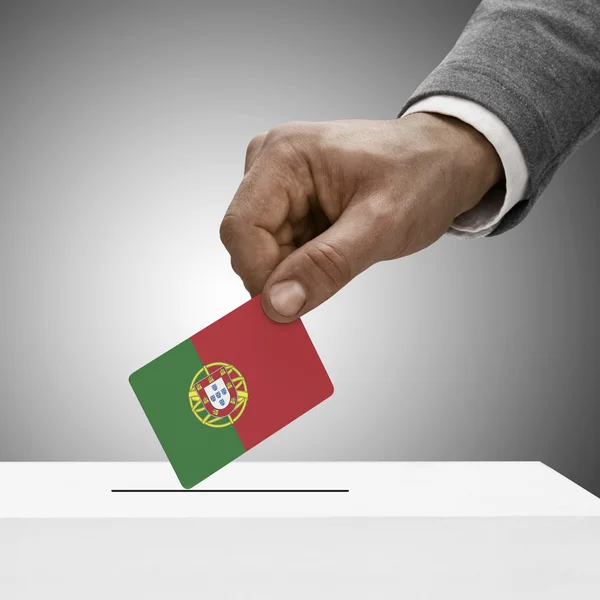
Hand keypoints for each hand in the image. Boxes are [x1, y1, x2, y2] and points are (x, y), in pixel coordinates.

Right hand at [220, 114, 502, 321]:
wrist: (442, 161)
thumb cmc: (421, 176)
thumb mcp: (380, 225)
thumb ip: (326, 266)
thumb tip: (277, 305)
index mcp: (284, 155)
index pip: (241, 229)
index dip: (260, 275)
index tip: (289, 308)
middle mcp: (270, 164)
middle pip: (248, 242)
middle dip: (283, 274)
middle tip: (331, 277)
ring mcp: (277, 183)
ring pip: (262, 251)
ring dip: (297, 269)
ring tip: (344, 252)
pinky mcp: (288, 201)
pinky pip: (278, 248)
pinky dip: (303, 264)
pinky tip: (336, 249)